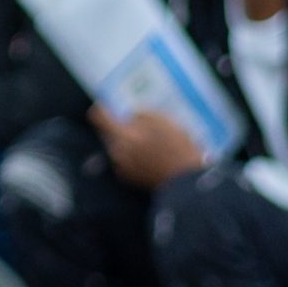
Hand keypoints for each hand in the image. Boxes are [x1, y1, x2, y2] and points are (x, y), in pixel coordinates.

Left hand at [94, 106, 208, 188]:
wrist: (188, 182)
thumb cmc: (177, 148)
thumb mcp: (161, 121)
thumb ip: (140, 115)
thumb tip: (130, 117)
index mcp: (122, 136)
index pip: (99, 117)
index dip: (102, 108)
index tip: (108, 105)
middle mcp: (116, 154)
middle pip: (109, 134)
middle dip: (120, 128)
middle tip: (138, 124)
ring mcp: (122, 169)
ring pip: (119, 148)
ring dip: (128, 143)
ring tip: (149, 140)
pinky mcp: (131, 181)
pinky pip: (126, 162)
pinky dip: (133, 157)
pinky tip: (151, 155)